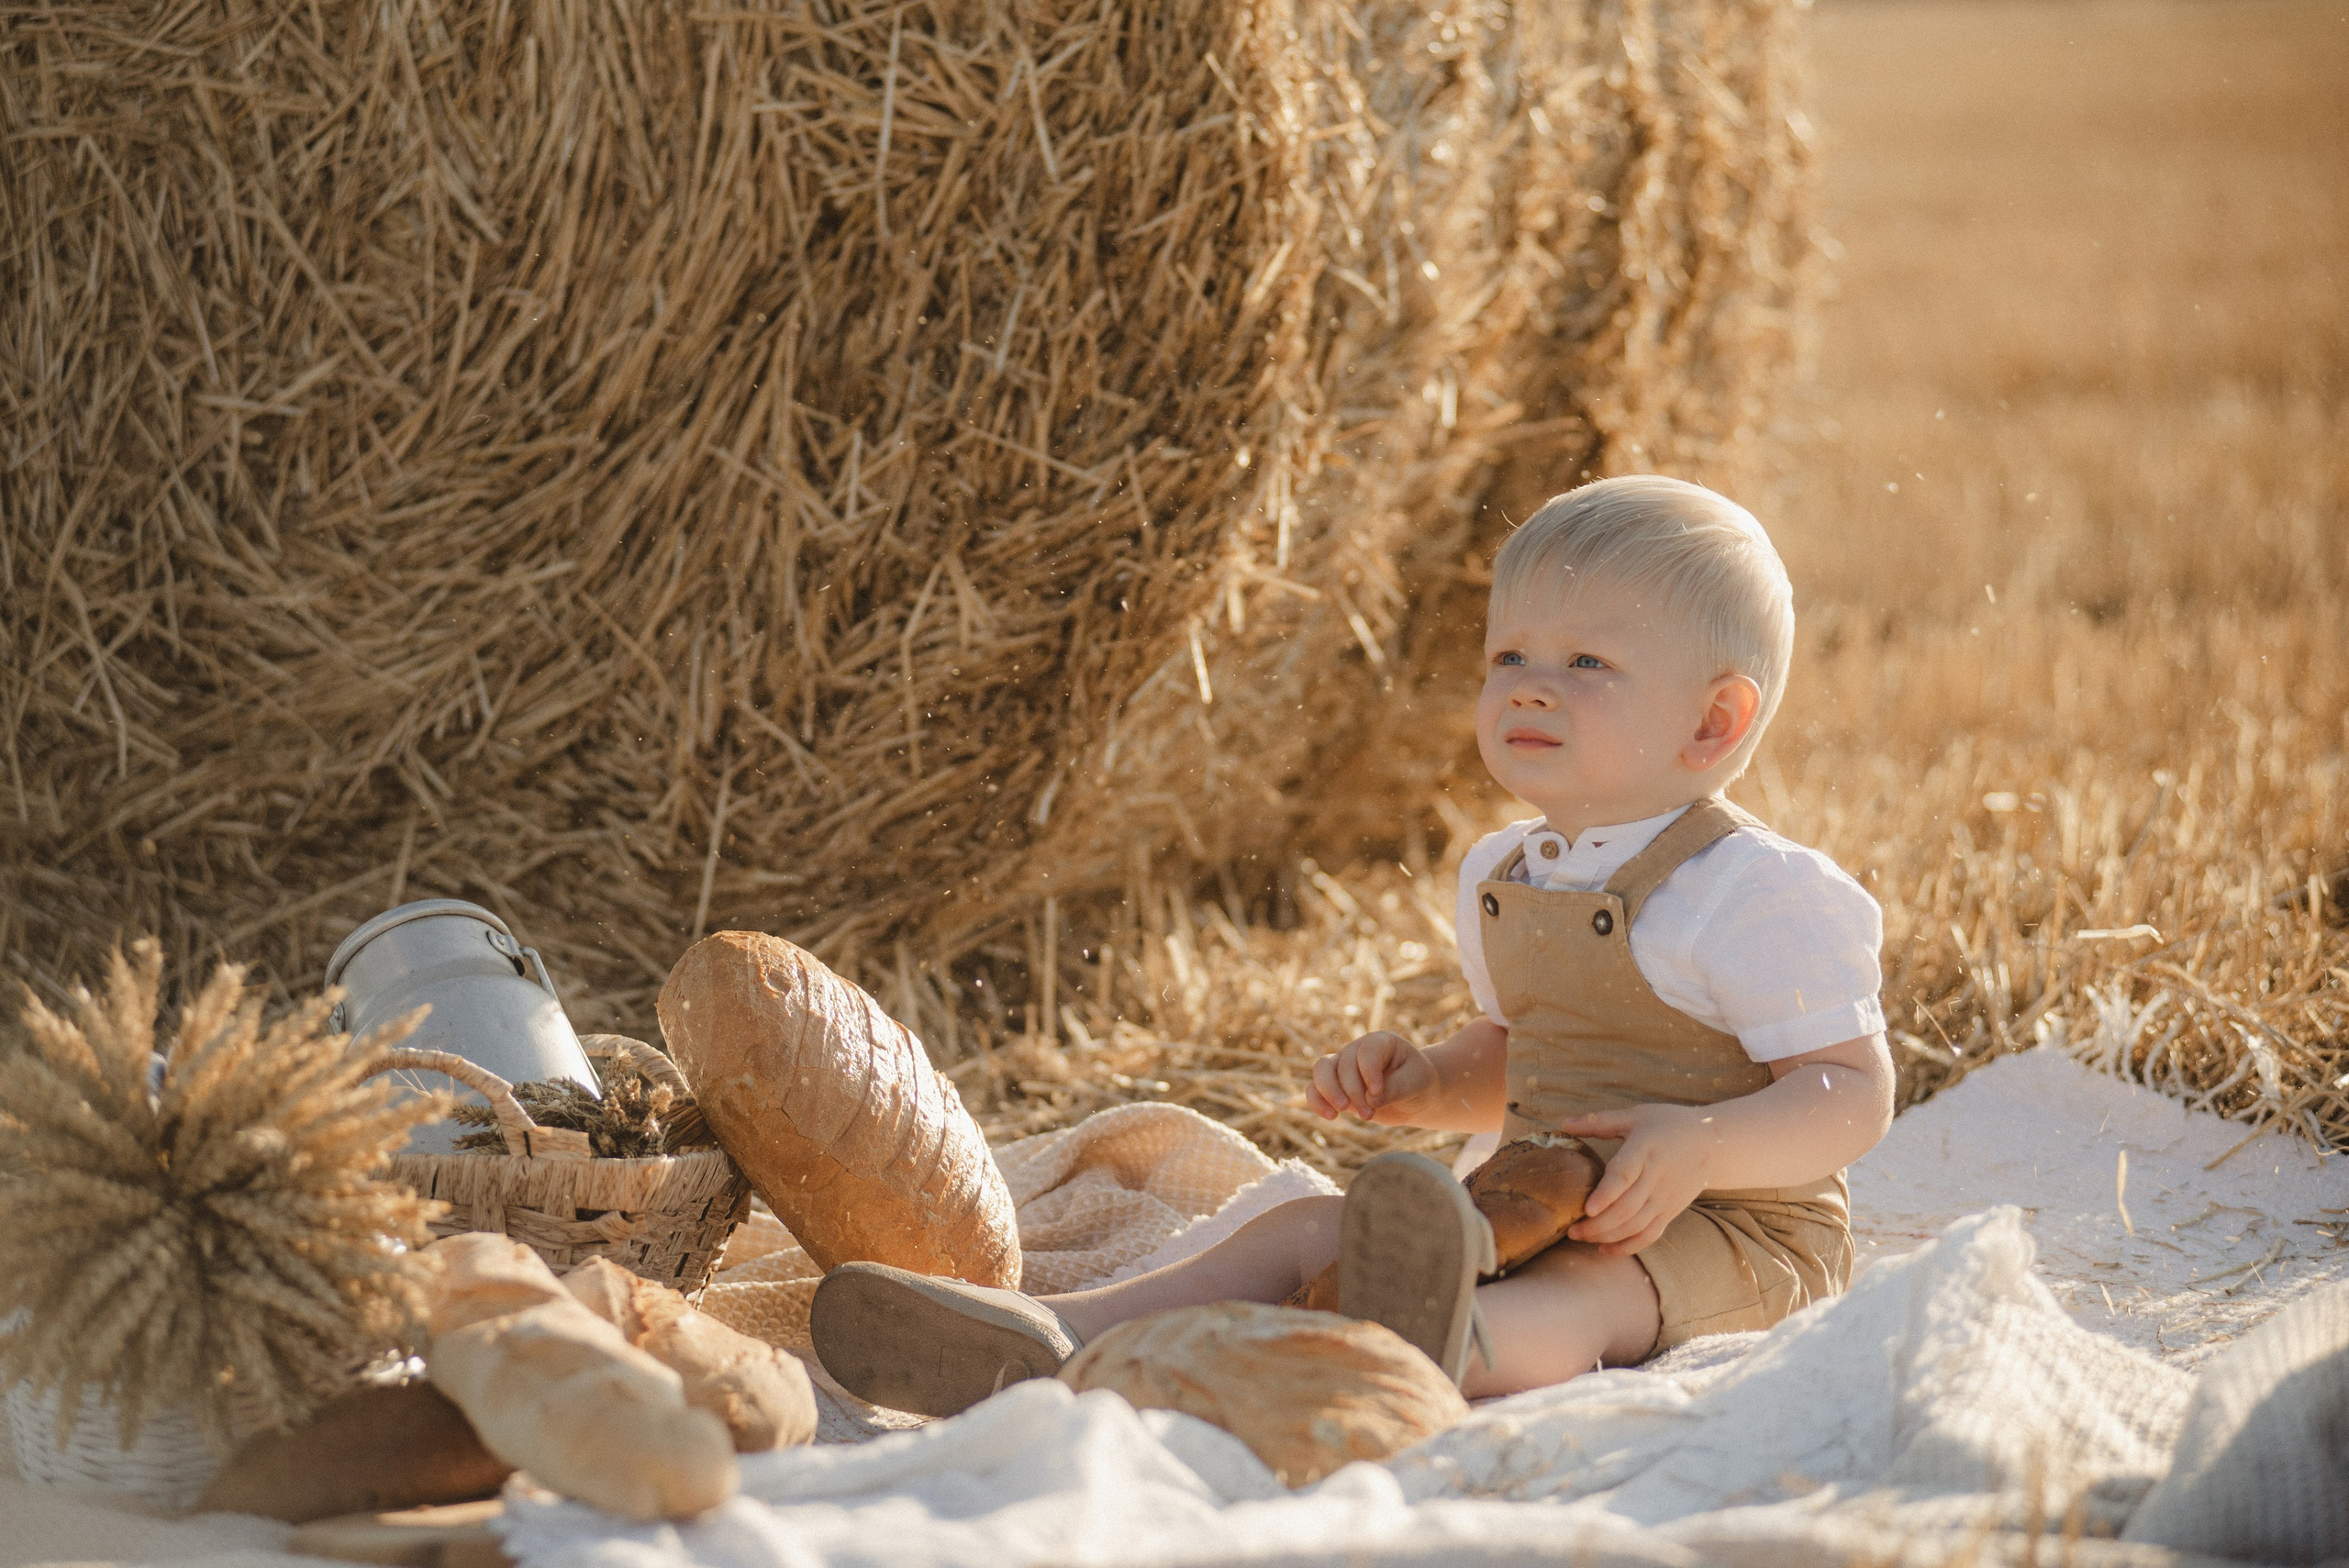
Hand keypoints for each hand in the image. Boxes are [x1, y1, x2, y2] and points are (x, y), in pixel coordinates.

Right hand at [1307, 1031, 1437, 1123]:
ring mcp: (1343, 1065)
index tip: (1378, 1093)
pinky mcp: (1335, 1085)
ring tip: (1342, 1111)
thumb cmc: (1416, 1082)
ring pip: (1321, 1069)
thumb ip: (1396, 1088)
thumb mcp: (1416, 1083)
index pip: (1366, 1052)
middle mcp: (1358, 1049)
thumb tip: (1370, 1100)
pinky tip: (1331, 1117)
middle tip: (1369, 1116)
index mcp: (1380, 1042)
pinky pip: (1314, 1089)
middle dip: (1354, 1092)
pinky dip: (1317, 1102)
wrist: (1412, 1095)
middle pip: (1344, 1064)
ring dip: (1329, 1092)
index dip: (1368, 1073)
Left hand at [1552, 1103, 1716, 1254]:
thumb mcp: (1635, 1116)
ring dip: (1607, 1237)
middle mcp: (1656, 1177)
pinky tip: (1606, 1249)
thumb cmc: (1668, 1125)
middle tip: (1571, 1230)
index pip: (1624, 1176)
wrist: (1713, 1143)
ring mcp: (1665, 1198)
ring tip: (1581, 1238)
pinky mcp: (1671, 1211)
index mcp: (1645, 1150)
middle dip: (1597, 1225)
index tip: (1586, 1209)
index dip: (1606, 1195)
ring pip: (1636, 1226)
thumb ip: (1599, 1121)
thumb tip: (1563, 1123)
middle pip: (1627, 1208)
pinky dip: (1628, 1246)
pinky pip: (1650, 1235)